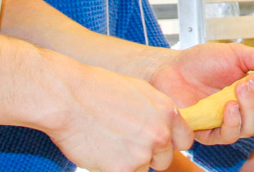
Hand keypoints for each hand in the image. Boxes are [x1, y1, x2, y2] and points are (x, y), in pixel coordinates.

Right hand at [47, 58, 192, 171]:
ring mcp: (142, 154)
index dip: (169, 142)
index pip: (184, 140)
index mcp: (167, 112)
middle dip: (149, 155)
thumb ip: (156, 112)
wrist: (69, 98)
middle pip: (165, 159)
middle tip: (126, 141)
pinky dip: (113, 168)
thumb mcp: (139, 91)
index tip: (156, 141)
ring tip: (110, 142)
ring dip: (130, 162)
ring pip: (144, 169)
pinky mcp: (122, 170)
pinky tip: (101, 150)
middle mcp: (160, 134)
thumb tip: (164, 127)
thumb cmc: (98, 89)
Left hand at [148, 42, 253, 144]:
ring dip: (251, 108)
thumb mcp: (237, 54)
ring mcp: (228, 122)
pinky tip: (228, 105)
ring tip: (238, 88)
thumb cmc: (201, 62)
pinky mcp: (210, 132)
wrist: (172, 68)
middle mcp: (244, 109)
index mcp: (253, 92)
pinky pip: (229, 136)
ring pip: (253, 128)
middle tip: (252, 81)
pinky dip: (233, 121)